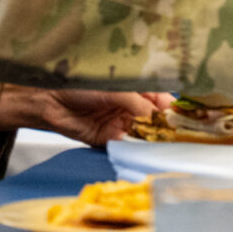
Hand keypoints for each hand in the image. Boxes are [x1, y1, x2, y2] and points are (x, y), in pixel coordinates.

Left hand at [0, 85, 167, 146]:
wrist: (48, 99)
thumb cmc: (79, 84)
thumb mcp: (114, 89)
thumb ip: (137, 103)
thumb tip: (158, 116)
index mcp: (135, 91)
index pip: (162, 101)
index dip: (172, 109)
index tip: (183, 117)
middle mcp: (131, 109)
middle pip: (156, 121)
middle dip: (165, 128)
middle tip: (176, 135)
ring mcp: (121, 125)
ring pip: (143, 135)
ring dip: (151, 140)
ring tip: (160, 142)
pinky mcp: (108, 139)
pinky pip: (126, 145)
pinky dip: (133, 147)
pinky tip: (139, 147)